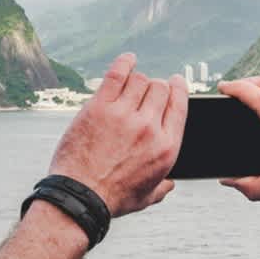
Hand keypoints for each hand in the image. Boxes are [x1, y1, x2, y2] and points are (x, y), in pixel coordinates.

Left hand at [46, 54, 187, 216]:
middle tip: (148, 87)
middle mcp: (149, 127)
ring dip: (138, 79)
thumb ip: (162, 187)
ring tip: (132, 82)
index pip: (179, 106)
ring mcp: (124, 115)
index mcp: (166, 147)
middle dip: (156, 86)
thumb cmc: (112, 199)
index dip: (178, 89)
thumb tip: (170, 184)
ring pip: (140, 80)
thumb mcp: (146, 198)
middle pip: (160, 89)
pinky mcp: (99, 107)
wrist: (80, 196)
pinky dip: (124, 63)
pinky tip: (128, 59)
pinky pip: (116, 74)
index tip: (175, 82)